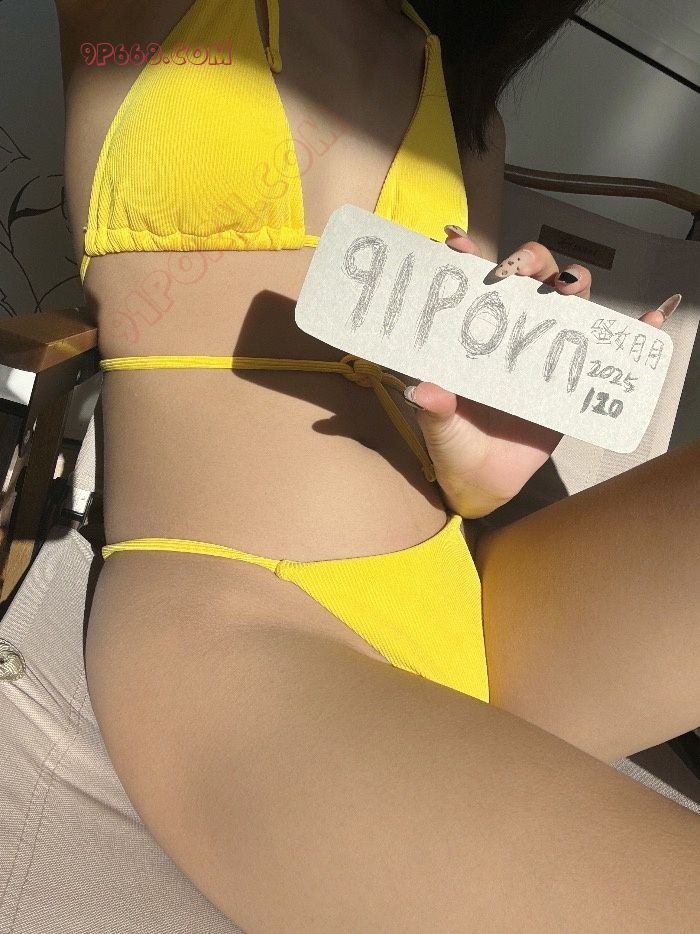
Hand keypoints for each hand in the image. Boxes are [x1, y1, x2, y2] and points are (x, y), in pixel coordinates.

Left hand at [405, 227, 680, 517]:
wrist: (482, 484)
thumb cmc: (454, 448)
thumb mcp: (439, 429)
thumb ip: (434, 409)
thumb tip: (425, 390)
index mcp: (474, 338)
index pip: (473, 285)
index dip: (468, 256)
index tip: (457, 244)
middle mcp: (511, 335)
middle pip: (529, 279)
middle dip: (527, 261)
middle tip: (518, 270)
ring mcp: (544, 354)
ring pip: (567, 303)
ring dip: (573, 283)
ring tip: (568, 287)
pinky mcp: (569, 380)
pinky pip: (604, 350)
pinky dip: (634, 330)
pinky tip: (651, 317)